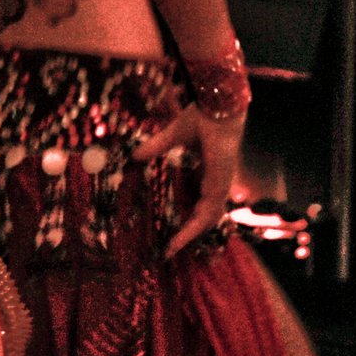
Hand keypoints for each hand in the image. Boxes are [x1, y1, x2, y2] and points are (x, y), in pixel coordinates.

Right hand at [135, 102, 245, 256]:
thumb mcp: (174, 136)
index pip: (202, 201)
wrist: (217, 107)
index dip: (189, 215)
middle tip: (169, 248)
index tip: (174, 227)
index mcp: (211, 171)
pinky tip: (180, 236)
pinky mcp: (220, 183)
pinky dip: (194, 227)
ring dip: (189, 235)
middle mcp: (218, 181)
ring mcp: (221, 184)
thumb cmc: (203, 116)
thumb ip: (156, 147)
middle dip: (188, 232)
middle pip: (205, 215)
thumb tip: (135, 155)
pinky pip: (208, 212)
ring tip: (171, 248)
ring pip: (207, 219)